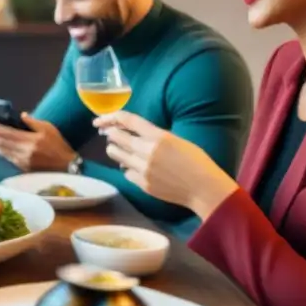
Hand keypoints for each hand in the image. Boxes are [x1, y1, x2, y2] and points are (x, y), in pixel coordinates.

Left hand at [0, 109, 74, 171]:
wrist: (66, 166)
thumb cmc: (58, 145)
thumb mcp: (48, 128)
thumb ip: (32, 122)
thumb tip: (21, 115)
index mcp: (29, 140)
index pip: (2, 130)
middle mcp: (22, 151)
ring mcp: (20, 161)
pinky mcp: (21, 167)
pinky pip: (6, 157)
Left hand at [93, 111, 237, 218]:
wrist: (204, 188)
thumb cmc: (196, 161)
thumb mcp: (177, 140)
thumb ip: (154, 136)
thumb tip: (133, 133)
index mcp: (159, 136)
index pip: (128, 120)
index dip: (111, 117)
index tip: (100, 120)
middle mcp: (148, 151)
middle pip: (116, 137)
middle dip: (110, 133)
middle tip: (108, 133)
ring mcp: (144, 169)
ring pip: (115, 154)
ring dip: (114, 149)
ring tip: (118, 149)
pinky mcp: (143, 184)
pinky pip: (125, 172)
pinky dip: (127, 168)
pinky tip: (133, 167)